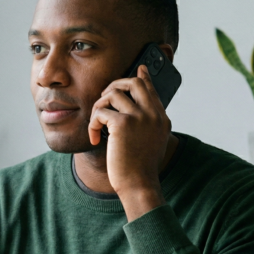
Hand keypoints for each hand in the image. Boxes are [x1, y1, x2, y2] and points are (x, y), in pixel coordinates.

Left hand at [88, 64, 171, 220]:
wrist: (139, 185)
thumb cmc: (140, 169)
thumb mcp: (152, 143)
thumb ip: (148, 125)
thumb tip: (139, 112)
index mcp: (161, 118)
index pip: (150, 89)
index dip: (142, 77)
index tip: (139, 69)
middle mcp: (153, 114)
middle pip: (133, 82)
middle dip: (114, 86)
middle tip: (103, 101)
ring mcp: (140, 117)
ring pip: (112, 94)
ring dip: (98, 108)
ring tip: (97, 125)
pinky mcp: (123, 124)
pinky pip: (100, 112)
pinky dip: (93, 124)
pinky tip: (95, 138)